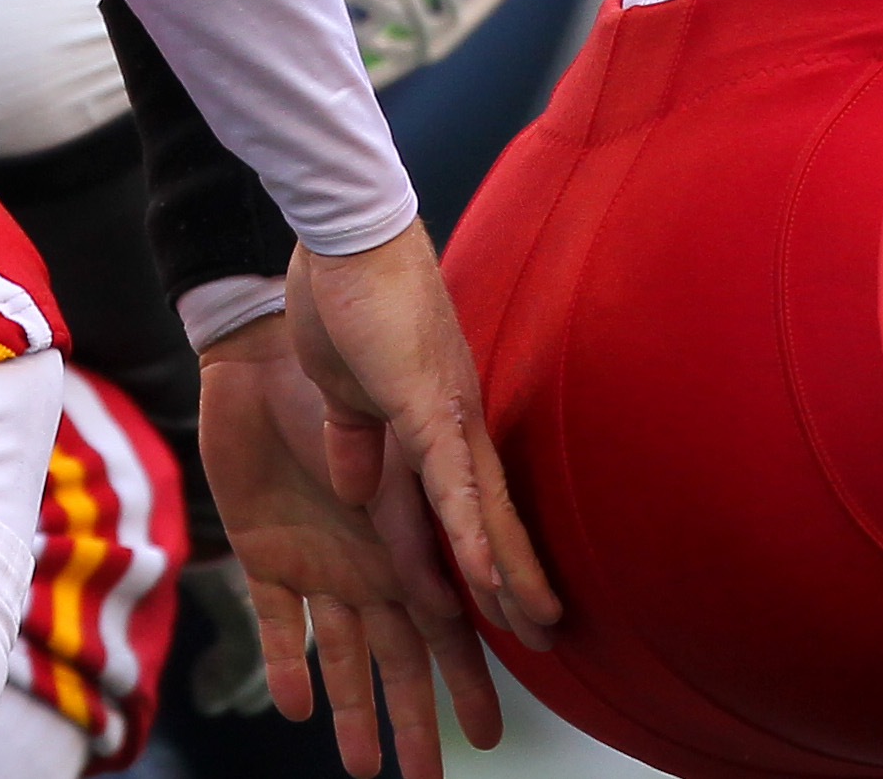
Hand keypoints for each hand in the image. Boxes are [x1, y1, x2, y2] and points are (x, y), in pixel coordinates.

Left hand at [197, 321, 496, 778]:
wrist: (279, 308)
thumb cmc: (368, 335)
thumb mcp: (405, 405)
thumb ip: (418, 483)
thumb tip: (441, 550)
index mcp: (423, 515)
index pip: (456, 604)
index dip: (479, 660)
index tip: (497, 723)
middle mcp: (378, 547)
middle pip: (406, 647)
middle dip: (422, 713)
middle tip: (435, 778)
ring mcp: (322, 549)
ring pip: (347, 647)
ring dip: (354, 708)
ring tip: (362, 771)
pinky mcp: (263, 541)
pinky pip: (277, 617)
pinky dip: (287, 661)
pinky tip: (296, 707)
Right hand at [291, 227, 559, 653]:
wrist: (343, 231)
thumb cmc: (344, 299)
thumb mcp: (341, 392)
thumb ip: (355, 440)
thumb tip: (355, 492)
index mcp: (433, 427)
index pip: (466, 512)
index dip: (486, 567)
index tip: (505, 620)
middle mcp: (452, 429)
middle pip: (491, 526)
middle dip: (513, 594)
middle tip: (541, 651)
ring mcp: (445, 416)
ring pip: (485, 514)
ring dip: (509, 578)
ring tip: (537, 631)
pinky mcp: (426, 403)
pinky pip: (452, 482)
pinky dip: (472, 532)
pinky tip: (489, 578)